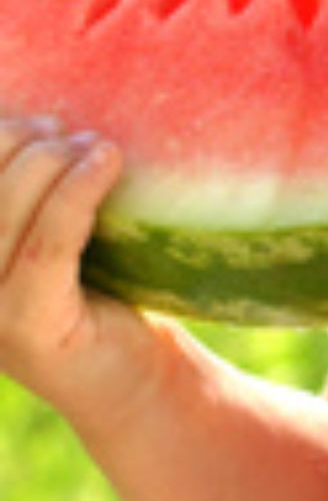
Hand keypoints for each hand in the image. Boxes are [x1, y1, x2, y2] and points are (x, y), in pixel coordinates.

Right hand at [0, 117, 154, 418]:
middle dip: (19, 144)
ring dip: (53, 163)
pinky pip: (48, 243)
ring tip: (98, 147)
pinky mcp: (29, 327)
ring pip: (7, 210)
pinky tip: (107, 162)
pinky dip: (77, 193)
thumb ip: (27, 195)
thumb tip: (38, 115)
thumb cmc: (101, 299)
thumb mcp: (52, 241)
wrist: (142, 384)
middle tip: (70, 133)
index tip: (33, 118)